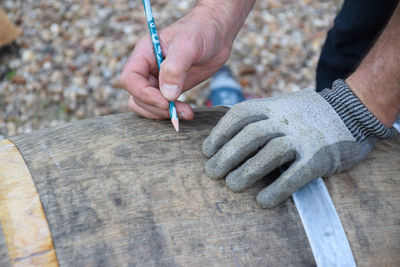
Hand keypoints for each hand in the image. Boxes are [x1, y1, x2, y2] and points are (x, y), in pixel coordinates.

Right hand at [120, 6, 231, 119]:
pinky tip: (187, 112)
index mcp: (144, 53)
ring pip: (146, 104)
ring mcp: (158, 79)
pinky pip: (161, 106)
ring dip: (162, 114)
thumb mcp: (189, 44)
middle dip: (156, 107)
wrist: (218, 34)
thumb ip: (175, 68)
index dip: (143, 94)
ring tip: (186, 113)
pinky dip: (171, 113)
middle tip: (178, 110)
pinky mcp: (170, 89)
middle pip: (137, 96)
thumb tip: (167, 94)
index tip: (165, 102)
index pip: (130, 79)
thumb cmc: (202, 31)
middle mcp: (147, 68)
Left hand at [202, 81, 392, 207]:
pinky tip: (263, 201)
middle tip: (212, 173)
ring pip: (270, 152)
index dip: (220, 134)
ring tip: (232, 186)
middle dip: (227, 155)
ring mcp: (304, 136)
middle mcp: (287, 118)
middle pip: (251, 135)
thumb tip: (227, 136)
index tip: (207, 151)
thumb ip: (260, 116)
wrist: (353, 112)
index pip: (240, 115)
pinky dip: (277, 189)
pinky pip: (295, 174)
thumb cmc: (309, 115)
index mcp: (274, 104)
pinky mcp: (320, 156)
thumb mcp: (283, 104)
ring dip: (247, 171)